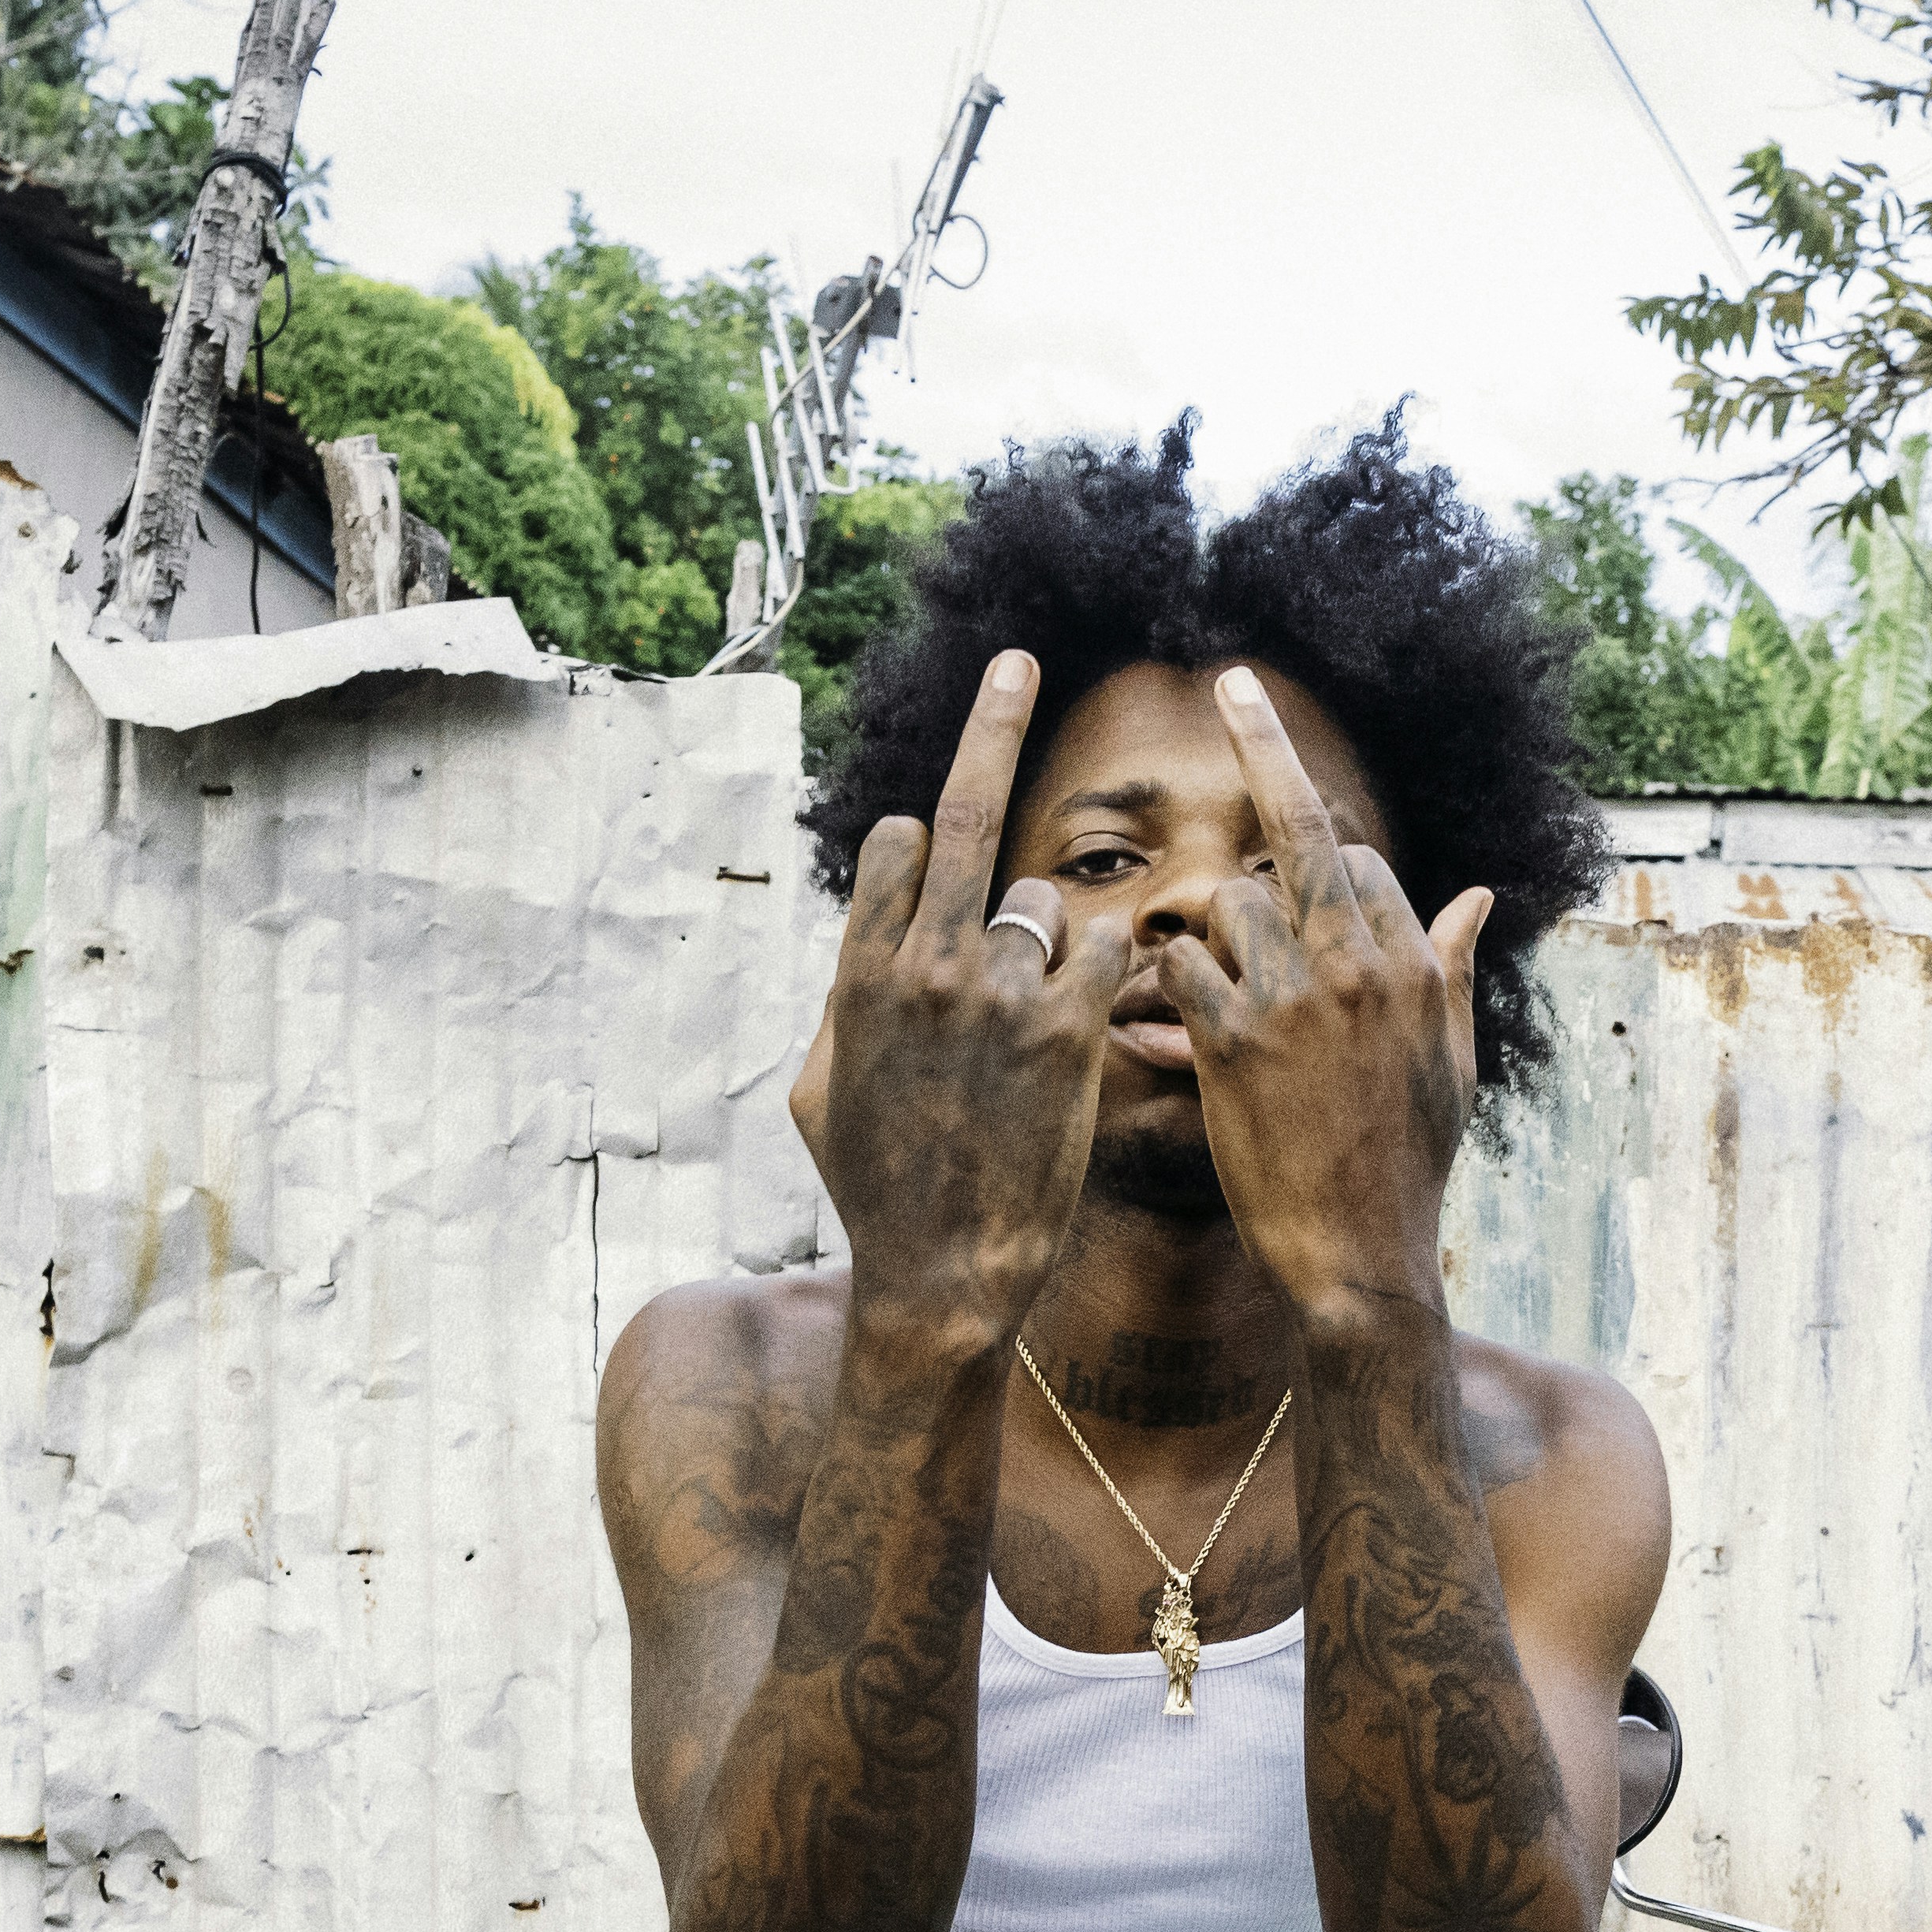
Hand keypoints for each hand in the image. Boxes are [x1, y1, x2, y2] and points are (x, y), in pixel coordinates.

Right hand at [795, 652, 1134, 1347]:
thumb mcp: (820, 1094)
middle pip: (959, 810)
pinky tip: (1101, 1017)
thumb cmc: (878, 1193)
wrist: (942, 1273)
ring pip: (1044, 899)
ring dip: (1053, 939)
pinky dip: (1111, 970)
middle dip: (990, 724)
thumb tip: (851, 963)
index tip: (941, 853)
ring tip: (1038, 1023)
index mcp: (859, 970)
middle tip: (1018, 659)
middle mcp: (924, 964)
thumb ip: (841, 1010)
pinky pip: (1108, 949)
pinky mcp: (1067, 1031)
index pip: (898, 844)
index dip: (925, 844)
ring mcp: (997, 993)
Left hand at [1163, 667, 1489, 1326]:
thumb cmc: (1407, 1164)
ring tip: (1210, 991)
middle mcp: (1359, 961)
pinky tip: (1168, 1018)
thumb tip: (1476, 897)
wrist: (1360, 1256)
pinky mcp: (1233, 1039)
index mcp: (1413, 962)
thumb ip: (1449, 968)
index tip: (1292, 835)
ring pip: (1228, 899)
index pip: (1355, 858)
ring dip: (1209, 928)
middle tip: (1231, 681)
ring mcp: (1295, 995)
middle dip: (1263, 747)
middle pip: (1298, 832)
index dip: (1316, 852)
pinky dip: (1164, 979)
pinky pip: (1179, 963)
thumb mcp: (1450, 1062)